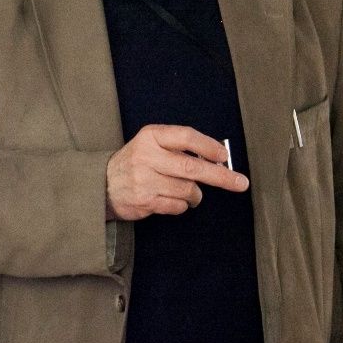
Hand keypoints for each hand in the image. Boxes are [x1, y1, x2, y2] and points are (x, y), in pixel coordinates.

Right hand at [106, 124, 247, 220]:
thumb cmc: (135, 162)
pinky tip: (173, 199)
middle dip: (221, 176)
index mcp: (150, 137)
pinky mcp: (145, 201)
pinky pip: (178, 205)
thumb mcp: (151, 144)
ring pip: (188, 189)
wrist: (102, 184)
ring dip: (196, 194)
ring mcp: (145, 180)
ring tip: (191, 193)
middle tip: (240, 183)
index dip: (208, 146)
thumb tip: (217, 159)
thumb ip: (178, 147)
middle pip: (192, 166)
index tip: (224, 156)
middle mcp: (147, 156)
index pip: (185, 136)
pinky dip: (182, 205)